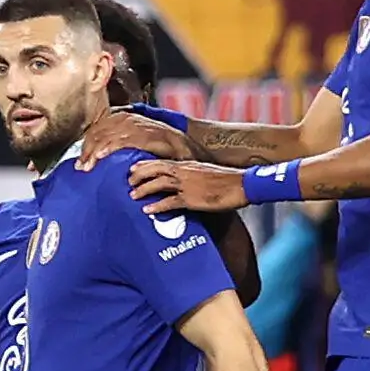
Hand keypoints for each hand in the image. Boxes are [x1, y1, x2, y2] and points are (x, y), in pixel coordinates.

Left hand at [81, 106, 190, 164]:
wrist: (185, 148)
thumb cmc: (161, 150)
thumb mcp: (137, 144)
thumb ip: (120, 145)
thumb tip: (99, 156)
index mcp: (124, 119)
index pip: (97, 129)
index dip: (87, 145)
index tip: (80, 162)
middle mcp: (130, 119)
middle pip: (100, 131)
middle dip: (88, 150)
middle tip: (82, 167)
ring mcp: (139, 126)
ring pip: (108, 135)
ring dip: (96, 151)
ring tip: (89, 165)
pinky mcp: (147, 135)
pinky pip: (124, 139)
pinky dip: (111, 147)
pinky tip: (102, 156)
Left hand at [128, 159, 245, 214]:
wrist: (241, 185)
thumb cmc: (226, 180)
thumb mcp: (206, 173)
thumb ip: (193, 175)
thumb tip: (184, 183)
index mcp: (187, 164)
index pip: (161, 161)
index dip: (145, 164)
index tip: (133, 169)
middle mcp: (184, 171)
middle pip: (155, 169)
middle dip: (139, 175)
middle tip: (128, 181)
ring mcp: (187, 185)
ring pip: (158, 183)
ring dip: (143, 189)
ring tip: (132, 195)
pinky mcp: (192, 199)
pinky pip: (170, 202)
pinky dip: (156, 206)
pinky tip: (147, 210)